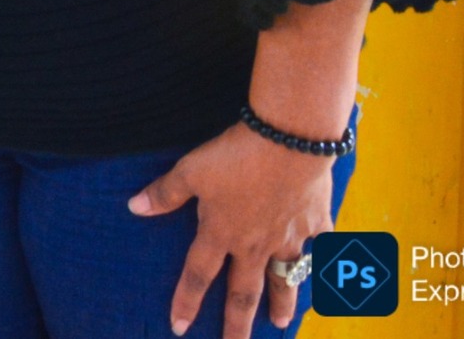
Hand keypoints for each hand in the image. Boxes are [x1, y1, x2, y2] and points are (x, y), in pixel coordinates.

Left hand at [130, 124, 336, 334]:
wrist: (288, 142)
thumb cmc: (235, 155)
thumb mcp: (191, 170)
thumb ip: (165, 193)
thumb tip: (134, 208)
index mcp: (222, 232)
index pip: (198, 274)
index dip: (187, 301)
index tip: (178, 328)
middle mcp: (255, 244)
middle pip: (245, 292)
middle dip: (238, 324)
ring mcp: (289, 239)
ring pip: (285, 281)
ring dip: (283, 304)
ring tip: (281, 324)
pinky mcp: (317, 226)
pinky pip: (322, 253)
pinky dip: (326, 266)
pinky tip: (329, 275)